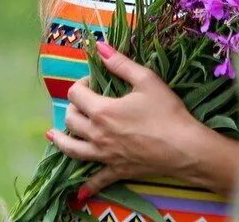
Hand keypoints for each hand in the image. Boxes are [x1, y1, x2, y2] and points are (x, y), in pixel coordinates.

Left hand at [46, 41, 202, 197]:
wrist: (185, 147)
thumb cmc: (167, 111)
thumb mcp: (146, 80)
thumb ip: (120, 63)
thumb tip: (99, 47)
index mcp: (101, 110)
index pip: (76, 94)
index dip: (81, 84)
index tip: (93, 81)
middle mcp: (97, 134)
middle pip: (71, 120)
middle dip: (72, 108)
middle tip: (83, 103)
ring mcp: (104, 155)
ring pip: (73, 149)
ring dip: (61, 141)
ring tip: (53, 136)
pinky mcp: (116, 170)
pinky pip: (96, 179)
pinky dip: (86, 184)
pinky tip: (77, 191)